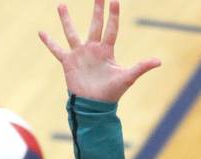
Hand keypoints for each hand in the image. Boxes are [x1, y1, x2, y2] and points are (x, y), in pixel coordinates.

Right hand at [39, 0, 160, 102]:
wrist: (94, 106)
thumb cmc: (111, 93)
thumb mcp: (127, 78)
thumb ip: (141, 67)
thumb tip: (159, 61)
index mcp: (107, 51)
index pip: (111, 29)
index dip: (113, 15)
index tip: (115, 0)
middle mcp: (93, 49)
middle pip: (95, 25)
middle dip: (97, 10)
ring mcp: (80, 55)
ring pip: (72, 33)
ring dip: (66, 19)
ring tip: (61, 4)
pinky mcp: (68, 63)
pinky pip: (57, 50)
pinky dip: (49, 42)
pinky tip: (41, 32)